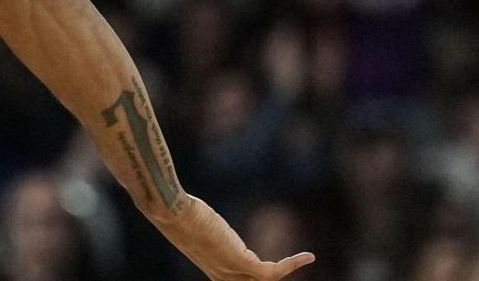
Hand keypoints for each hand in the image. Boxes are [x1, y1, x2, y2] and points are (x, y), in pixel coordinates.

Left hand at [156, 195, 315, 279]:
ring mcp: (231, 271)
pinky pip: (272, 273)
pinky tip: (309, 256)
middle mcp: (223, 275)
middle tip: (293, 264)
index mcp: (214, 270)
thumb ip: (198, 222)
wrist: (170, 210)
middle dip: (268, 277)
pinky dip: (292, 264)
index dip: (252, 279)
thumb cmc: (176, 211)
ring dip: (285, 271)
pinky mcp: (239, 262)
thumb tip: (186, 205)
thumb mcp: (192, 222)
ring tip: (305, 259)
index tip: (272, 270)